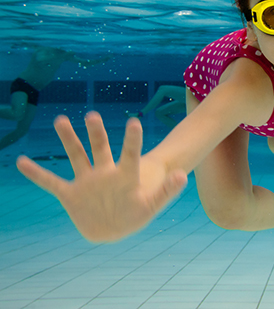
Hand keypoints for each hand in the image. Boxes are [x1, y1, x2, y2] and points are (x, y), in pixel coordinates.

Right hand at [17, 112, 186, 241]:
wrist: (115, 228)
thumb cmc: (135, 214)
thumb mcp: (153, 205)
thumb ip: (166, 192)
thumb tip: (182, 176)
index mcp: (124, 176)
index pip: (129, 155)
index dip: (132, 141)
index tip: (133, 122)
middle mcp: (104, 173)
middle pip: (99, 148)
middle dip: (96, 133)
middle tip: (93, 115)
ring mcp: (86, 182)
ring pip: (76, 156)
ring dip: (68, 140)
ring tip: (61, 119)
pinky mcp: (71, 195)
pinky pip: (51, 183)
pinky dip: (37, 174)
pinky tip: (21, 161)